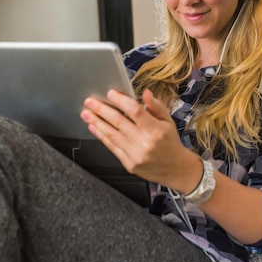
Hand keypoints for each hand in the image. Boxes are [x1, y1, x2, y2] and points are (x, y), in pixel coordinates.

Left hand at [80, 89, 201, 192]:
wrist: (174, 168)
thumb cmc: (170, 142)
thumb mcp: (168, 121)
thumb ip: (156, 107)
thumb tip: (145, 93)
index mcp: (156, 130)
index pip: (135, 111)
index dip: (121, 101)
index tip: (110, 93)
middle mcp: (144, 142)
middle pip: (119, 122)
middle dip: (102, 110)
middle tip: (90, 101)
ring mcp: (135, 154)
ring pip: (112, 134)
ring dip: (97, 122)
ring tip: (86, 113)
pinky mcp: (128, 164)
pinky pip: (112, 147)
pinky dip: (101, 136)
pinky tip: (94, 127)